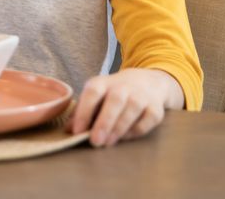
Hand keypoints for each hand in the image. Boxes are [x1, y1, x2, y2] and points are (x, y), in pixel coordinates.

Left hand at [69, 68, 183, 147]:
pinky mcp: (156, 108)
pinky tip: (125, 137)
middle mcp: (123, 86)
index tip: (77, 131)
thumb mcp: (96, 97)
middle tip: (96, 141)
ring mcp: (142, 95)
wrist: (148, 82)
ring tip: (108, 142)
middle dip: (105, 122)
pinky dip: (136, 130)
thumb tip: (68, 131)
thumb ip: (82, 112)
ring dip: (119, 127)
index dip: (84, 111)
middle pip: (115, 100)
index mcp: (103, 82)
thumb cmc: (114, 93)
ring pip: (132, 109)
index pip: (92, 92)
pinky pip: (147, 120)